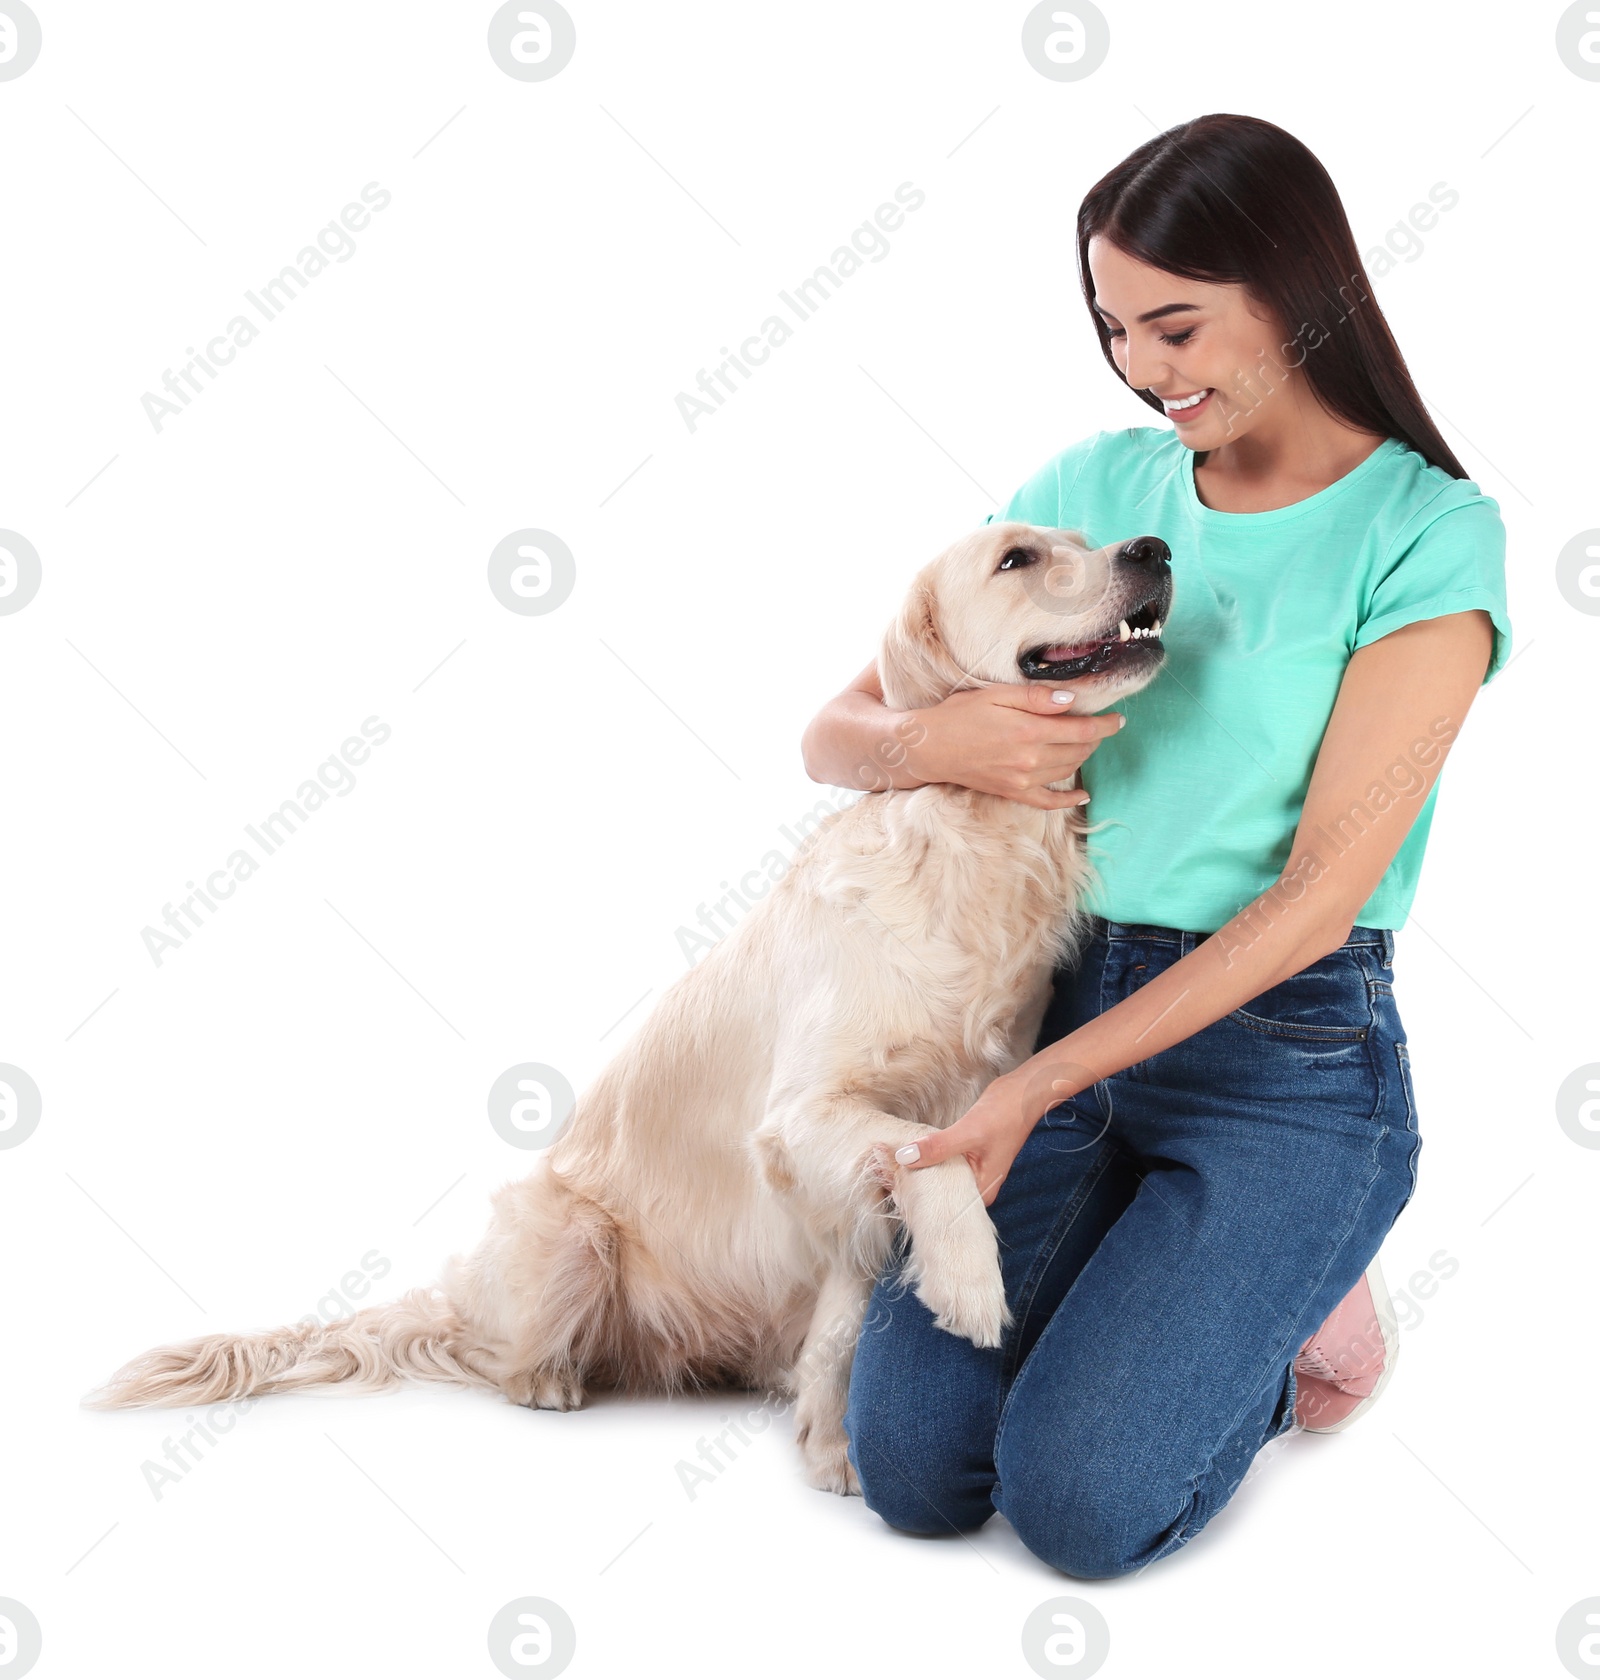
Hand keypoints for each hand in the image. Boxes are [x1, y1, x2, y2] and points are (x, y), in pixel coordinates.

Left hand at [894, 1066, 1081, 1206]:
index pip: (942, 1206)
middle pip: (937, 1192)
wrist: (1025, 1092)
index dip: (914, 1199)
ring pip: (936, 1176)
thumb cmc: (1005, 1114)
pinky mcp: (967, 1157)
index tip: (887, 1188)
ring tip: (885, 1165)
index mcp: (982, 1192)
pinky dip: (924, 1158)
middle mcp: (977, 1187)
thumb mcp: (968, 1132)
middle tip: (879, 1172)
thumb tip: (903, 1158)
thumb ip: (937, 1147)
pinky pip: (940, 1163)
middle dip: (909, 1184)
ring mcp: (973, 1172)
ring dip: (914, 1169)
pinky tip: (905, 1154)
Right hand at [902, 684, 1123, 810]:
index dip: (1105, 724)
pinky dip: (1068, 799)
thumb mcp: (997, 695)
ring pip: (1068, 770)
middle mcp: (1031, 759)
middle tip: (1101, 726)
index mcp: (1030, 731)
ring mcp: (1023, 780)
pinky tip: (1082, 794)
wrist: (930, 747)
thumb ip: (1036, 698)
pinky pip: (1048, 801)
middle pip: (1079, 750)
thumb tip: (1071, 701)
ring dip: (1084, 757)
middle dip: (1096, 738)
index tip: (1118, 719)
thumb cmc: (960, 714)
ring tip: (1088, 743)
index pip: (1082, 729)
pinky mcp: (1013, 792)